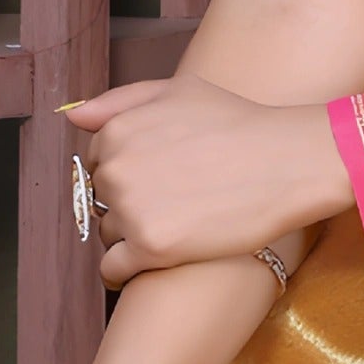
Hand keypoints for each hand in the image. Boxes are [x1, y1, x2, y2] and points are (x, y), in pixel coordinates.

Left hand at [61, 74, 352, 284]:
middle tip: (172, 205)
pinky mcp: (152, 248)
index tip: (157, 180)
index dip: (128, 173)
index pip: (98, 163)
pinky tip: (144, 267)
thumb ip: (120, 101)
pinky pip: (112, 269)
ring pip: (108, 234)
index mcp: (117, 133)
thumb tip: (74, 117)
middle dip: (127, 204)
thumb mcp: (179, 91)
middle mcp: (115, 170)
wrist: (289, 162)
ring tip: (173, 229)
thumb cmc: (241, 123)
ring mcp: (132, 210)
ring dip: (130, 236)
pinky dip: (122, 272)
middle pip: (100, 200)